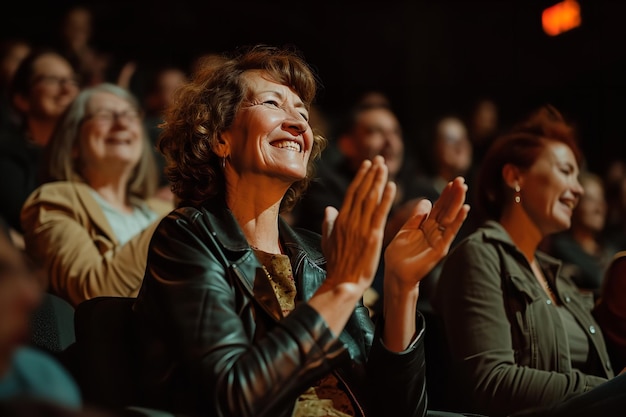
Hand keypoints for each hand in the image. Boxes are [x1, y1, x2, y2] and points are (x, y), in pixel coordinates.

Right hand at [321, 156, 395, 294]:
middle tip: (379, 159)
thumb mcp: (328, 241)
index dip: (360, 178)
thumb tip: (329, 209)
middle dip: (371, 173)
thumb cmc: (336, 265)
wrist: (343, 282)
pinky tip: (392, 186)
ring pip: (371, 198)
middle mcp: (350, 220)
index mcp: (340, 220)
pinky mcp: (372, 236)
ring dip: (379, 180)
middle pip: (362, 191)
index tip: (367, 165)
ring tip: (385, 166)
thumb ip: (329, 224)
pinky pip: (380, 213)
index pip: (351, 193)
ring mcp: (361, 228)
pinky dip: (387, 198)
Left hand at [384, 176, 469, 289]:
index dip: (444, 195)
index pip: (438, 207)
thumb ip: (416, 217)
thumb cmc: (398, 255)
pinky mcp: (440, 249)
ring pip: (450, 218)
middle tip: (461, 179)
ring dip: (457, 203)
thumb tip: (428, 201)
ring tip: (463, 188)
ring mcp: (439, 240)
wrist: (395, 274)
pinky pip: (450, 233)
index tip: (451, 181)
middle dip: (453, 195)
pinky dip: (458, 221)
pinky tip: (464, 209)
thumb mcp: (405, 230)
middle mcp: (435, 232)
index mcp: (426, 226)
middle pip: (446, 210)